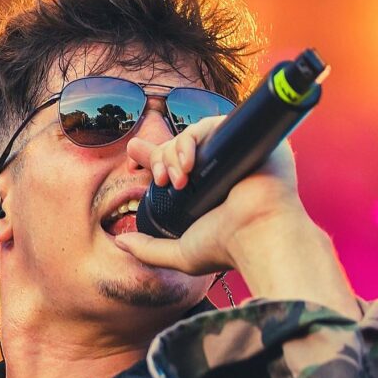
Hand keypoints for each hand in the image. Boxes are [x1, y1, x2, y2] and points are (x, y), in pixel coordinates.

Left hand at [120, 117, 307, 275]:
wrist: (256, 234)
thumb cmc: (225, 247)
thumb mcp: (180, 254)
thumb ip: (148, 250)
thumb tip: (121, 243)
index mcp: (208, 188)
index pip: (176, 160)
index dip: (153, 155)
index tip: (133, 155)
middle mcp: (223, 167)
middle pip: (180, 146)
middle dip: (162, 159)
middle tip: (163, 181)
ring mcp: (237, 150)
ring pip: (194, 134)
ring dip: (175, 152)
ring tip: (177, 179)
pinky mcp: (250, 135)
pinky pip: (213, 123)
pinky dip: (193, 139)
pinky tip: (189, 164)